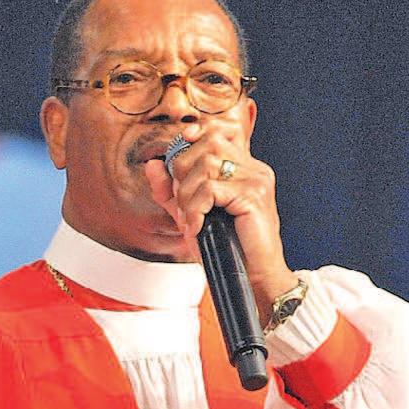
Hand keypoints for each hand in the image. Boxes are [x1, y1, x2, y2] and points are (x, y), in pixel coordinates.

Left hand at [143, 129, 295, 325]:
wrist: (253, 278)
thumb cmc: (226, 250)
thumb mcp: (192, 216)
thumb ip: (172, 191)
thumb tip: (152, 164)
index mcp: (245, 167)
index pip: (216, 131)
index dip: (191, 139)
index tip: (175, 167)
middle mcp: (254, 168)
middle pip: (208, 142)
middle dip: (183, 172)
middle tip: (182, 205)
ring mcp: (256, 180)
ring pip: (206, 164)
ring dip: (187, 195)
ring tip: (189, 220)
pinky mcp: (253, 196)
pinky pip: (210, 189)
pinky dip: (194, 209)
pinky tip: (196, 228)